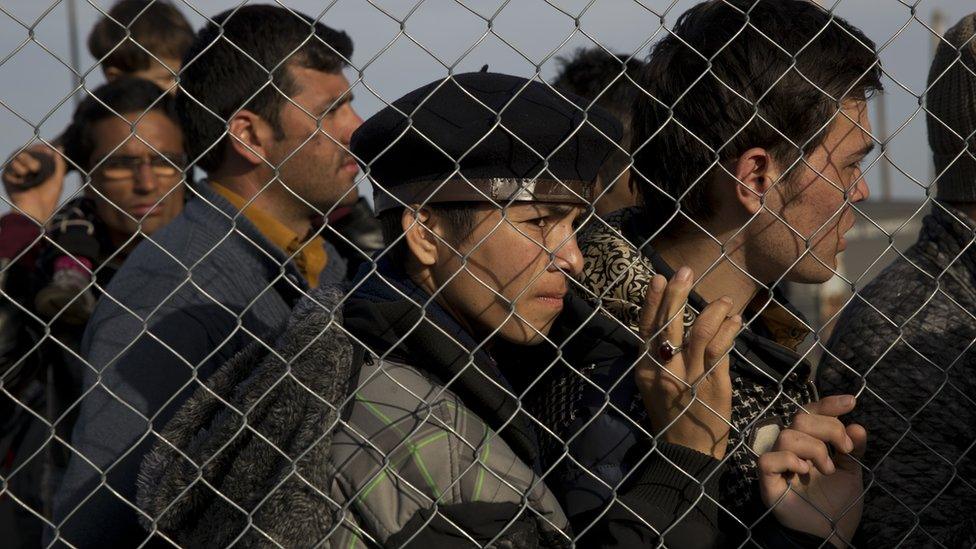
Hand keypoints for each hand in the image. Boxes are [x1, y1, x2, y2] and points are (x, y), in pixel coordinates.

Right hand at [2, 144, 65, 221]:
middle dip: (34, 156)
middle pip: (26, 150)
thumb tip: (60, 148)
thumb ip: (59, 164)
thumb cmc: (48, 198)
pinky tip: (23, 181)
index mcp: (37, 169)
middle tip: (37, 168)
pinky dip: (20, 171)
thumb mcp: (57, 179)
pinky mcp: (7, 176)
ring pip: (18, 154)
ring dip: (28, 163)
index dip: (41, 148)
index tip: (48, 150)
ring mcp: (15, 172)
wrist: (35, 211)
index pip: (36, 151)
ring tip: (31, 175)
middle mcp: (25, 168)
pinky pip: (11, 164)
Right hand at [635, 266, 740, 458]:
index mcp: (645, 369)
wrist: (687, 452)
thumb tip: (670, 323)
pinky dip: (730, 329)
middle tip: (686, 271)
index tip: (658, 277)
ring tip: (725, 300)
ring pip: (700, 331)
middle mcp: (664, 370)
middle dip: (678, 293)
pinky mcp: (713, 384)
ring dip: (713, 310)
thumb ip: (658, 358)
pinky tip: (736, 320)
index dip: (652, 300)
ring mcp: (690, 377)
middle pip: (670, 324)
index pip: (646, 327)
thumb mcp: (654, 385)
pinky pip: (722, 348)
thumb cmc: (672, 415)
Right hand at [758, 395, 864, 547]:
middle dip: (829, 429)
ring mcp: (779, 466)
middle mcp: (792, 451)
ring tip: (828, 469)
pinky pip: (768, 459)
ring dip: (814, 449)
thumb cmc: (837, 506)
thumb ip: (853, 450)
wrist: (830, 537)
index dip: (828, 404)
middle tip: (845, 452)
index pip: (812, 414)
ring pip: (787, 435)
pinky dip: (788, 460)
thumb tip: (857, 426)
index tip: (852, 402)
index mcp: (811, 445)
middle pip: (800, 418)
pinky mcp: (768, 482)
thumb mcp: (852, 474)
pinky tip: (804, 471)